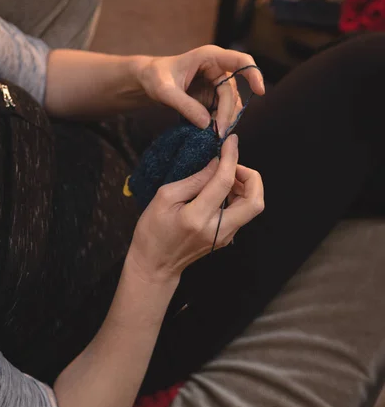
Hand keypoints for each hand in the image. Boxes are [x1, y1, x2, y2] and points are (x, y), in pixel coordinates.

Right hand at [128, 134, 263, 280]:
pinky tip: (221, 190)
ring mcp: (225, 236)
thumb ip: (194, 180)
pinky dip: (238, 196)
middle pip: (255, 201)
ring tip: (224, 176)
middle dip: (251, 176)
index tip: (231, 141)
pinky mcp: (226, 238)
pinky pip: (242, 213)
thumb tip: (216, 163)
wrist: (155, 265)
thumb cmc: (153, 230)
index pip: (224, 182)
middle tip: (232, 165)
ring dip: (245, 186)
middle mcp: (217, 229)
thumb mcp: (164, 197)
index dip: (231, 158)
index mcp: (197, 217)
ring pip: (252, 207)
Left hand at [135, 45, 264, 135]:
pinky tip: (210, 132)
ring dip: (224, 120)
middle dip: (227, 114)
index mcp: (210, 57)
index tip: (259, 91)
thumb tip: (207, 124)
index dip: (253, 74)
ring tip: (213, 135)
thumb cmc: (155, 77)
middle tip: (218, 134)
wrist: (149, 80)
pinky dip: (218, 122)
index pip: (240, 61)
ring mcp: (217, 83)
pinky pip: (222, 111)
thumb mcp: (164, 91)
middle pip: (233, 92)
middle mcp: (218, 69)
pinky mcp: (213, 96)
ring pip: (231, 104)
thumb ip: (185, 106)